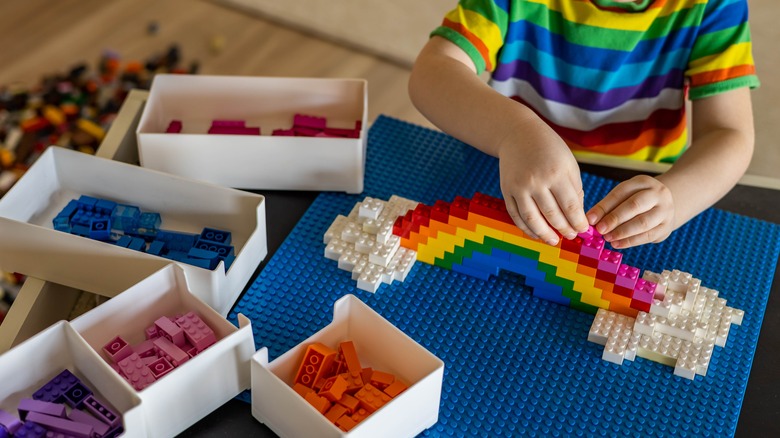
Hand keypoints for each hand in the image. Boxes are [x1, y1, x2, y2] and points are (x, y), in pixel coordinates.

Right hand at [498, 126, 588, 245]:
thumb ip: (574, 190)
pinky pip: (516, 215)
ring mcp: (519, 187)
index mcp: (556, 173)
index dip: (577, 222)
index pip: (570, 206)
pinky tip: (536, 233)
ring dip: (544, 234)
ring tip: (553, 241)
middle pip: (552, 215)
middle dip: (564, 230)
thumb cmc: (548, 149)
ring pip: (532, 219)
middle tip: (571, 236)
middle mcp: (536, 181)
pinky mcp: (506, 190)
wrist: (518, 135)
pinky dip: (526, 228)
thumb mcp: (568, 164)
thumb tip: (576, 216)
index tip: (583, 230)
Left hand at [586, 175, 674, 248]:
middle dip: (614, 219)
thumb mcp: (624, 196)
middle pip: (634, 205)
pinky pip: (647, 236)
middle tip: (600, 230)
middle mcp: (656, 194)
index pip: (621, 192)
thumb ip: (608, 206)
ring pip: (642, 222)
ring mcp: (664, 210)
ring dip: (622, 232)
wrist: (666, 205)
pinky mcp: (666, 227)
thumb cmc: (637, 201)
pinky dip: (630, 241)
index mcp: (642, 182)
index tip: (591, 219)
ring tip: (607, 238)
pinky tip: (617, 244)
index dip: (604, 206)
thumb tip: (590, 220)